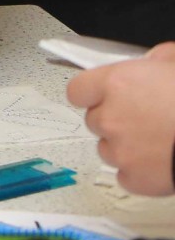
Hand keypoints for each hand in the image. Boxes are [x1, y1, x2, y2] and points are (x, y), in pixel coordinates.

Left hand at [67, 43, 174, 194]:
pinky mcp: (136, 179)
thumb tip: (150, 61)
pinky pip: (126, 176)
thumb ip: (157, 59)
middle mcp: (111, 116)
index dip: (92, 94)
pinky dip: (140, 173)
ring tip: (158, 142)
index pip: (78, 90)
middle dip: (115, 120)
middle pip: (95, 121)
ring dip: (125, 147)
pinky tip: (161, 163)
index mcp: (116, 84)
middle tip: (145, 120)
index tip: (103, 97)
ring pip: (107, 150)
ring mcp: (120, 151)